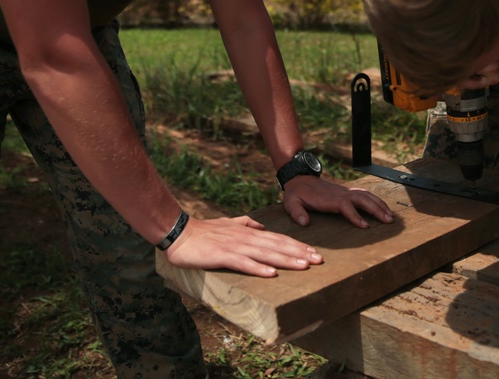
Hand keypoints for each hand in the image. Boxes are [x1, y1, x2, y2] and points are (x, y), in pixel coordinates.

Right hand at [164, 215, 322, 277]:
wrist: (179, 233)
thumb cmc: (203, 231)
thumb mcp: (228, 224)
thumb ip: (245, 223)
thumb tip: (260, 226)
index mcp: (248, 232)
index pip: (278, 239)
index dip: (297, 245)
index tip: (313, 252)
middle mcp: (246, 237)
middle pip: (277, 245)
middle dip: (299, 253)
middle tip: (319, 260)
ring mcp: (235, 246)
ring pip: (266, 254)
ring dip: (286, 260)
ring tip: (304, 266)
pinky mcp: (223, 255)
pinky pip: (244, 263)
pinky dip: (258, 268)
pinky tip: (272, 274)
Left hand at [282, 176, 393, 228]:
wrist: (300, 178)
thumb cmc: (297, 193)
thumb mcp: (292, 203)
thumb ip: (297, 212)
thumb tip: (304, 222)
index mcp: (329, 199)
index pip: (345, 206)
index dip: (355, 216)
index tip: (364, 226)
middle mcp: (340, 194)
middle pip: (362, 199)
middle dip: (376, 209)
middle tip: (388, 221)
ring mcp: (345, 192)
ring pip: (366, 196)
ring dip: (379, 205)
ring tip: (390, 216)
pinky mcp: (346, 192)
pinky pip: (364, 194)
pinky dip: (375, 200)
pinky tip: (383, 207)